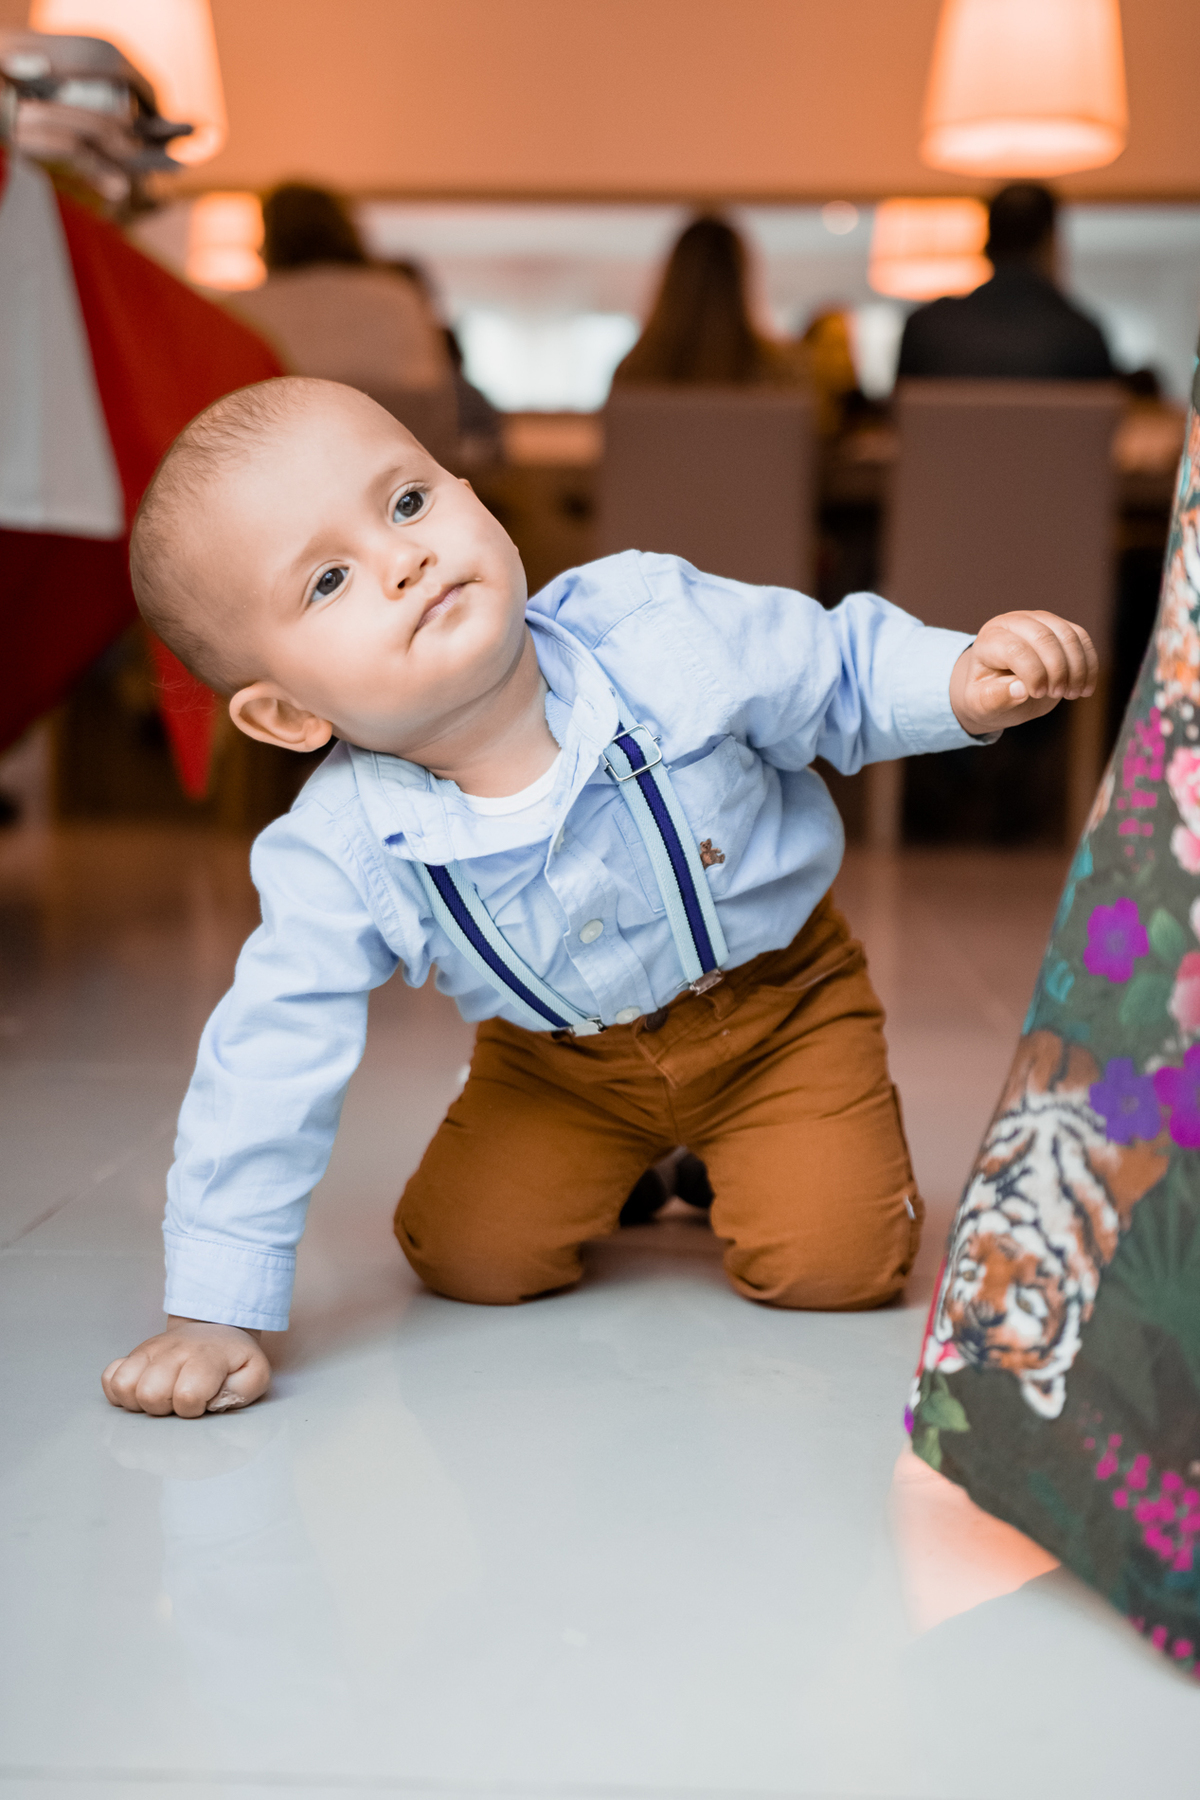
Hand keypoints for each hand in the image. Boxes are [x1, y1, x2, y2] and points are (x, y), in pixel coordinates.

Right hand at [101, 1317, 270, 1418]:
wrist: (214, 1329)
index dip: (193, 1408)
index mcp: (205, 1356)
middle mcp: (172, 1350)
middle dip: (165, 1408)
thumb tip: (215, 1403)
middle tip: (179, 1400)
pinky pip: (109, 1378)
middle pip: (149, 1394)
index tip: (203, 1402)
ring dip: (140, 1402)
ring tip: (161, 1398)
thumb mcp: (254, 1372)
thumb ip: (243, 1391)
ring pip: (123, 1386)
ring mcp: (148, 1351)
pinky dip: (120, 1392)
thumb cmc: (231, 1360)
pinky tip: (142, 1392)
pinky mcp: (132, 1355)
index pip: (186, 1395)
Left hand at [949, 610, 1098, 737]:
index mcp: (989, 640)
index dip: (1032, 673)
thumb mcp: (982, 703)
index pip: (1015, 649)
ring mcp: (1039, 620)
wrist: (998, 687)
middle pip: (1044, 637)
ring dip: (1077, 668)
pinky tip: (1086, 688)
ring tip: (1072, 694)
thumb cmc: (987, 695)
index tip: (1039, 694)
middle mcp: (1014, 622)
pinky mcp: (1060, 627)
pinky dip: (1089, 664)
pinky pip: (1082, 639)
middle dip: (1057, 669)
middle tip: (1058, 694)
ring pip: (1068, 635)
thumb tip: (1020, 690)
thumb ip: (996, 698)